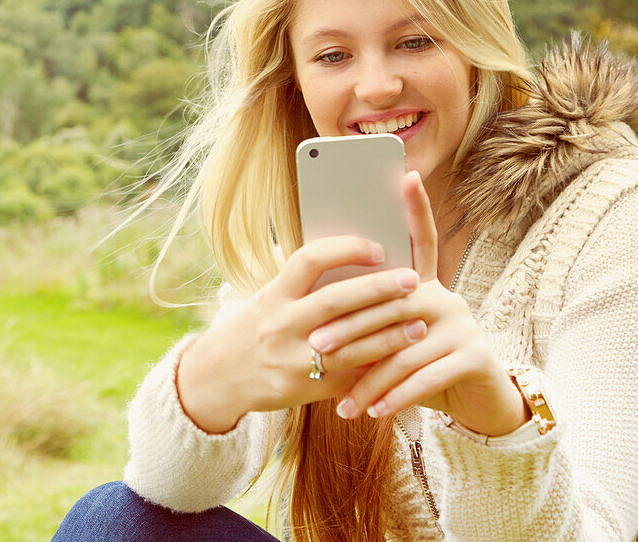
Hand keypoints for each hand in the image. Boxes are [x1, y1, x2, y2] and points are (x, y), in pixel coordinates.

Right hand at [177, 234, 426, 433]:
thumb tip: (355, 263)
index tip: (378, 249)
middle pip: (335, 300)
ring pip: (349, 345)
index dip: (346, 250)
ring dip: (388, 334)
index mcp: (272, 295)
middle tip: (412, 280)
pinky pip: (347, 377)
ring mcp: (292, 359)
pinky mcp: (304, 389)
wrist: (217, 379)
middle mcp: (280, 324)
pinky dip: (374, 368)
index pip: (309, 260)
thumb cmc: (250, 331)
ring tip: (420, 323)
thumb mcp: (266, 301)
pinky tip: (400, 361)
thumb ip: (302, 287)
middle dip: (378, 289)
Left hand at [306, 171, 527, 435]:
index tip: (407, 175)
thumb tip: (317, 309)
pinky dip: (396, 396)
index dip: (416, 209)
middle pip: (391, 304)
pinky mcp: (476, 355)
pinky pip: (427, 376)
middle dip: (350, 327)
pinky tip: (374, 412)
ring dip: (369, 378)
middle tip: (316, 347)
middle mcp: (447, 297)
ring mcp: (464, 325)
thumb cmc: (418, 365)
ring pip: (404, 347)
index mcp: (424, 285)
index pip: (421, 240)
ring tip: (342, 400)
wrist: (473, 401)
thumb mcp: (390, 339)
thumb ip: (369, 318)